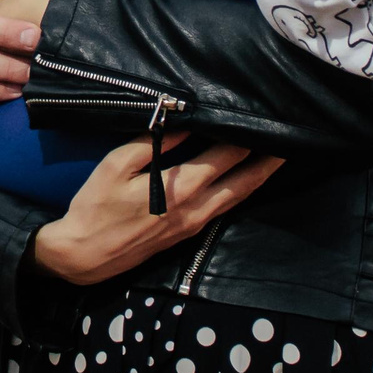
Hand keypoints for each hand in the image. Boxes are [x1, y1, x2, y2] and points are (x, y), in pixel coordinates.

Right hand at [28, 133, 280, 284]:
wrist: (84, 256)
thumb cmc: (95, 207)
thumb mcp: (115, 166)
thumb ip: (153, 143)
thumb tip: (184, 121)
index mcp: (180, 188)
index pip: (225, 155)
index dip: (246, 136)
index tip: (262, 116)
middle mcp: (196, 208)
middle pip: (244, 179)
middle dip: (267, 158)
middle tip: (288, 136)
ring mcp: (195, 224)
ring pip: (239, 197)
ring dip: (259, 176)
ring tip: (277, 157)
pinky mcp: (188, 234)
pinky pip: (224, 208)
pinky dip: (241, 191)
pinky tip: (244, 181)